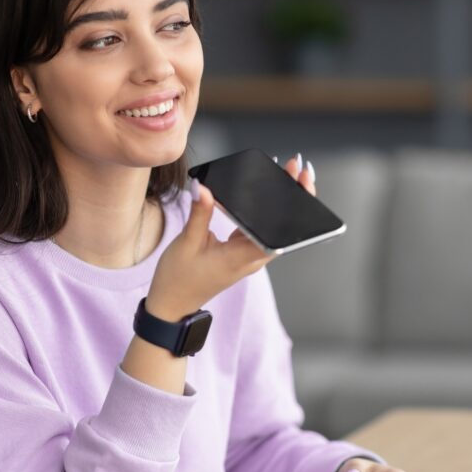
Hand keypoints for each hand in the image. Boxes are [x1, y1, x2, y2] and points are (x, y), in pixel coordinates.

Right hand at [146, 154, 316, 319]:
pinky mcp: (241, 252)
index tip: (299, 183)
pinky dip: (264, 210)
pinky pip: (259, 229)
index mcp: (243, 258)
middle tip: (296, 167)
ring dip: (280, 201)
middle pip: (282, 226)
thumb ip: (200, 213)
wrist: (172, 304)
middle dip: (292, 196)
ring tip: (286, 173)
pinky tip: (264, 192)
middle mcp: (252, 258)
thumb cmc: (179, 280)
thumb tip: (202, 187)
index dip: (293, 207)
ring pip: (272, 227)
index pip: (279, 232)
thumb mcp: (187, 243)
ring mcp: (248, 256)